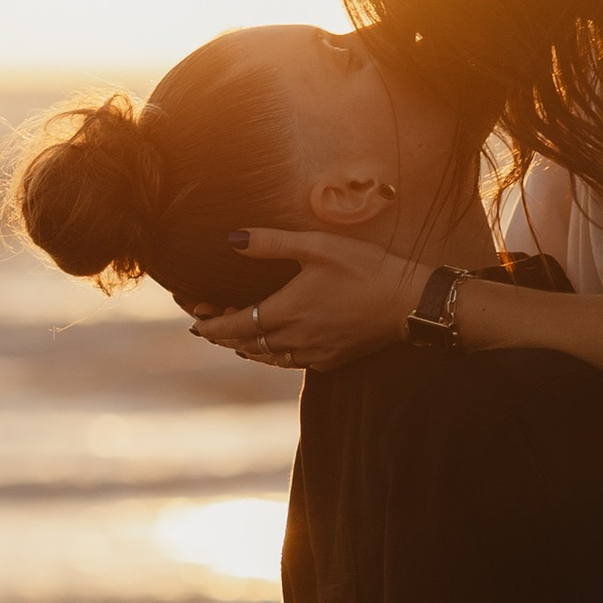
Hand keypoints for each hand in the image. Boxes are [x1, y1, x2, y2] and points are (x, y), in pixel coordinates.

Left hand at [185, 228, 426, 370]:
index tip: (195, 321)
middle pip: (247, 345)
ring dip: (248, 348)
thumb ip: (271, 242)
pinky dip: (275, 357)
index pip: (235, 326)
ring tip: (236, 338)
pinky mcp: (332, 360)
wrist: (408, 301)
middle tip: (208, 325)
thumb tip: (232, 239)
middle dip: (223, 336)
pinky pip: (292, 363)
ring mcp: (314, 353)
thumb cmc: (365, 268)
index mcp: (286, 311)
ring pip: (269, 358)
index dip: (211, 325)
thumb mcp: (316, 246)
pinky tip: (274, 349)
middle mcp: (296, 339)